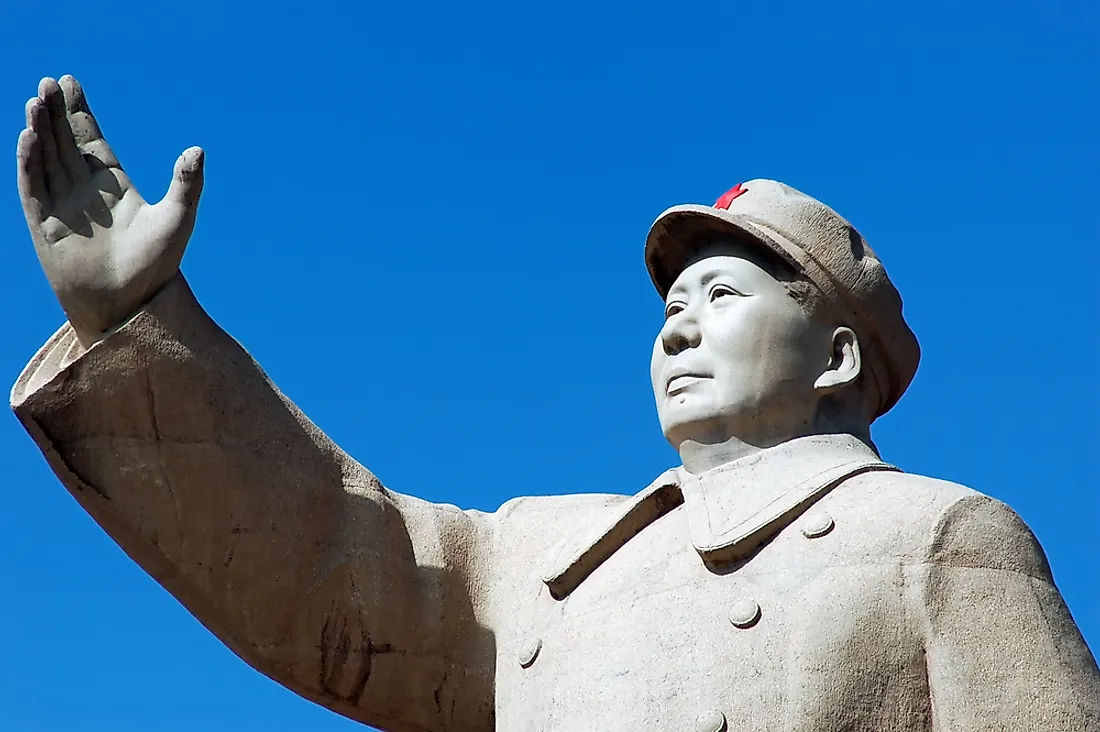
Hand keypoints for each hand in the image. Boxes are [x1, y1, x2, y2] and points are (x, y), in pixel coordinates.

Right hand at [17, 75, 204, 344]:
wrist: (130, 305)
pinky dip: (30, 161)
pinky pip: (33, 186)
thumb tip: (198, 150)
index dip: (78, 112)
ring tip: (37, 99)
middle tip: (49, 81)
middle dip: (55, 112)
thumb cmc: (157, 267)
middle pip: (64, 142)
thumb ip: (187, 184)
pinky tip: (29, 135)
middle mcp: (84, 193)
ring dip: (40, 129)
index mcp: (114, 187)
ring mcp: (62, 206)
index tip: (69, 82)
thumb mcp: (178, 219)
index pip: (90, 140)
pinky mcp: (45, 225)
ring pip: (46, 158)